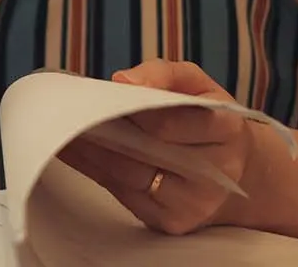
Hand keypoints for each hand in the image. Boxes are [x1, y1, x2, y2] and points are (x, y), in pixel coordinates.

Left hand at [54, 60, 263, 235]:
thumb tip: (123, 80)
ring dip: (89, 153)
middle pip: (145, 151)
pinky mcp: (172, 222)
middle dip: (102, 131)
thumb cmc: (206, 119)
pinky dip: (94, 172)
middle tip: (62, 113)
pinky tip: (74, 153)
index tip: (95, 97)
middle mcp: (216, 172)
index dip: (129, 110)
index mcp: (226, 129)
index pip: (168, 120)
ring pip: (128, 176)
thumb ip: (163, 74)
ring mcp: (194, 203)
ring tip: (60, 130)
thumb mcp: (196, 84)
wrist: (237, 171)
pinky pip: (123, 195)